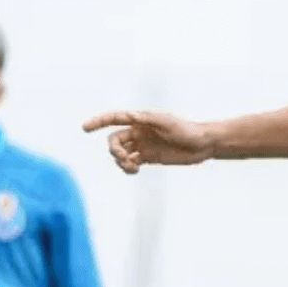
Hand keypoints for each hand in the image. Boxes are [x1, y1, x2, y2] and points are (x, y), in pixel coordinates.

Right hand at [82, 110, 213, 173]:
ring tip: (133, 167)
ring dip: (121, 161)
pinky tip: (135, 170)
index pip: (114, 119)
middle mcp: (139, 132)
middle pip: (114, 140)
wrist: (202, 145)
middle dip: (114, 151)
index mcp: (141, 120)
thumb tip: (131, 116)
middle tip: (125, 159)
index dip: (98, 122)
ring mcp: (143, 145)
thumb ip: (148, 120)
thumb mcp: (167, 122)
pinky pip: (130, 163)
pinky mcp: (149, 158)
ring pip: (121, 153)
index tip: (85, 128)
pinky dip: (128, 168)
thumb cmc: (186, 130)